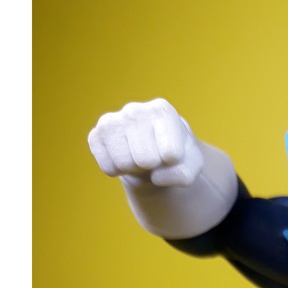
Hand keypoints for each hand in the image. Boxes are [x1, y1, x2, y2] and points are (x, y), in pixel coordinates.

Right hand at [88, 98, 203, 186]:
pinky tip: (125, 157)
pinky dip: (118, 171)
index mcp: (162, 111)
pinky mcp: (96, 136)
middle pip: (145, 160)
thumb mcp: (191, 164)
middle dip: (153, 166)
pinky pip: (107, 168)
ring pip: (124, 164)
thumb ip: (185, 173)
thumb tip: (156, 177)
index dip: (173, 162)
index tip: (172, 153)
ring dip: (135, 170)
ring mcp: (111, 121)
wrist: (152, 151)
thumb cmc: (176, 156)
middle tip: (154, 158)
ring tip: (139, 157)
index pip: (171, 154)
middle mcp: (135, 110)